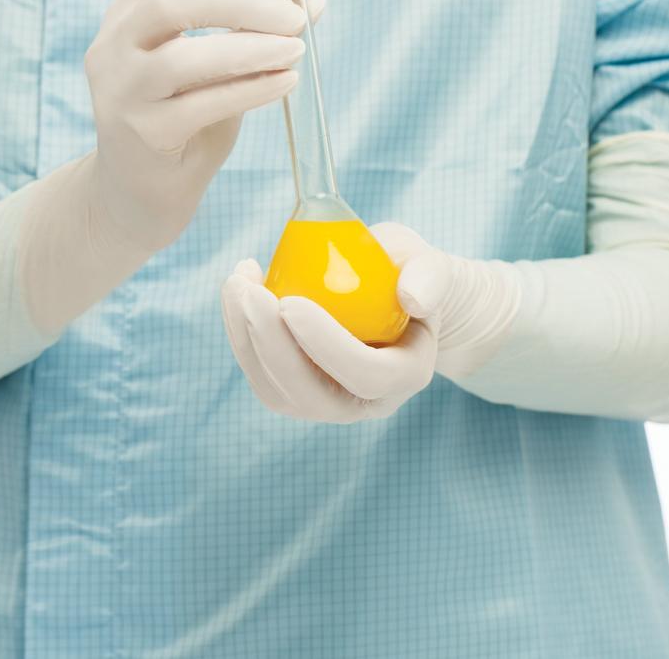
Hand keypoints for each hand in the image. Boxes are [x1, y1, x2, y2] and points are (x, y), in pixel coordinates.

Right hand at [83, 0, 324, 252]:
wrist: (141, 192)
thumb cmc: (184, 121)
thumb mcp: (219, 68)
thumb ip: (258, 30)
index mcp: (128, 14)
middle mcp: (115, 46)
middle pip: (172, 0)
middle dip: (243, 0)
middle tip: (294, 18)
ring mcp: (123, 91)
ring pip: (183, 56)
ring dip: (250, 47)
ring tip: (296, 50)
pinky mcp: (143, 134)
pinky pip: (201, 105)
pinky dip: (250, 89)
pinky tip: (284, 82)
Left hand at [221, 222, 454, 421]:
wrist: (394, 295)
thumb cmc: (411, 273)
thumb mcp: (430, 264)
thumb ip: (431, 276)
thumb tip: (410, 296)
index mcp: (407, 375)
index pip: (365, 374)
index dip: (325, 345)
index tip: (290, 302)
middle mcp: (366, 402)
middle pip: (310, 394)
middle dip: (270, 345)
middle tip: (248, 292)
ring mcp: (328, 404)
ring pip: (276, 390)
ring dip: (245, 338)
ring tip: (237, 282)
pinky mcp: (296, 392)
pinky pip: (261, 375)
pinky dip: (241, 335)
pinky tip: (238, 292)